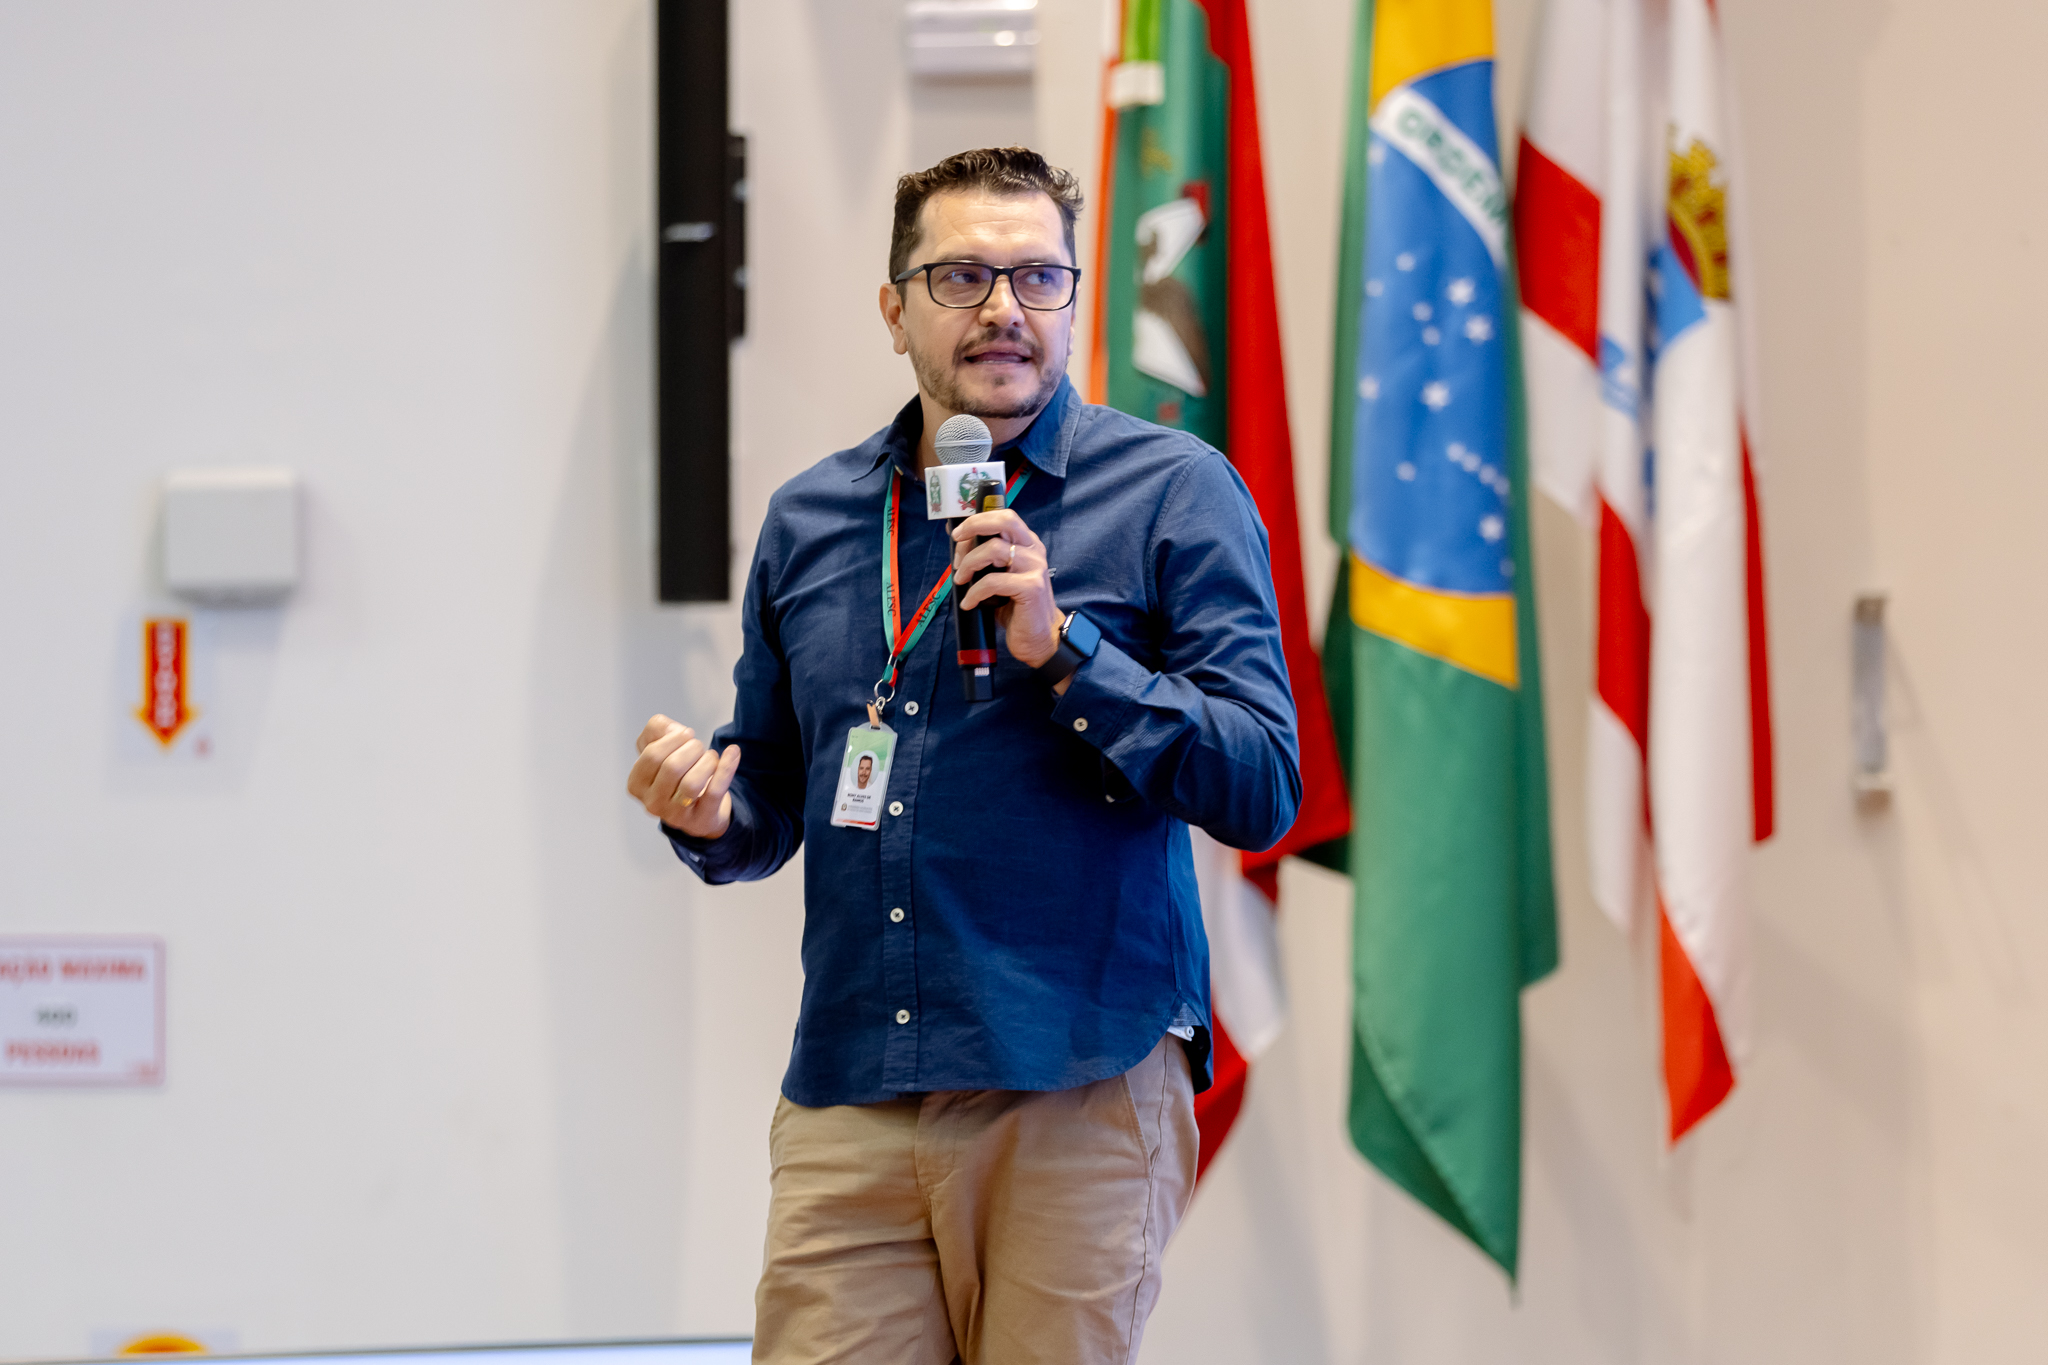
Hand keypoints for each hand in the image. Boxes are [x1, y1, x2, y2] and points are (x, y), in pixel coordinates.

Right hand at [628, 714, 741, 838]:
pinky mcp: (701, 820)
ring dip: (707, 761)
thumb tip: (672, 730)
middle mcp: (652, 803)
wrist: (700, 810)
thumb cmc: (677, 775)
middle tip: (699, 748)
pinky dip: (726, 768)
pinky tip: (733, 752)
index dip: (672, 738)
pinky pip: (715, 791)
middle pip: (672, 767)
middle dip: (692, 748)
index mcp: (637, 784)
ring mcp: (676, 815)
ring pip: (692, 782)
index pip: (652, 755)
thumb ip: (657, 729)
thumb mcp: (661, 747)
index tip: (685, 734)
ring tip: (710, 758)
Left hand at [950, 506, 1062, 671]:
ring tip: (961, 581)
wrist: (1040, 639)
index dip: (978, 520)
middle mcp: (1033, 551)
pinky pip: (992, 581)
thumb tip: (960, 544)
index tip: (958, 535)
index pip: (1004, 517)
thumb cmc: (1016, 609)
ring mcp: (1034, 567)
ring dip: (969, 565)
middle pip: (1004, 521)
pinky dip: (975, 592)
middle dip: (975, 525)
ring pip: (993, 550)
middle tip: (957, 542)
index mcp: (1027, 544)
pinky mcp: (1031, 587)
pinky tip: (970, 603)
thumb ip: (987, 560)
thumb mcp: (1000, 577)